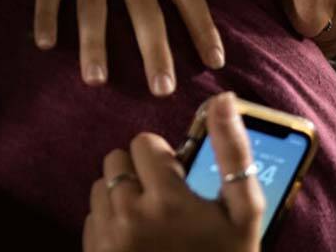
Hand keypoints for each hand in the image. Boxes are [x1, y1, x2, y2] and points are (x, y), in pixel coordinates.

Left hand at [84, 92, 263, 251]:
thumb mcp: (244, 214)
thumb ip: (232, 151)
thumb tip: (222, 98)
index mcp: (165, 200)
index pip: (143, 143)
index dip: (164, 157)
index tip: (179, 180)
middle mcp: (128, 216)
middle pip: (116, 161)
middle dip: (139, 173)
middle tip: (165, 201)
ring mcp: (106, 241)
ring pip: (101, 188)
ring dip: (122, 196)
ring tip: (150, 223)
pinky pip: (91, 220)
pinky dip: (109, 224)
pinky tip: (137, 244)